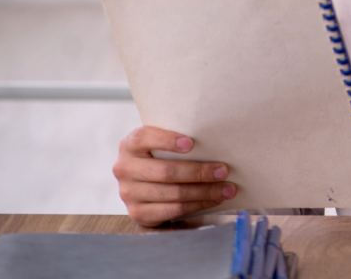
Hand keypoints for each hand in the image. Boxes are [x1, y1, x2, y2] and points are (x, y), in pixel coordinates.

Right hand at [113, 126, 235, 226]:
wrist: (143, 185)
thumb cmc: (160, 157)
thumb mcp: (160, 145)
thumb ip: (176, 141)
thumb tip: (215, 142)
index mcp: (130, 145)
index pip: (144, 138)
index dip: (167, 140)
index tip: (191, 144)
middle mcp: (124, 168)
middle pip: (166, 171)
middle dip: (199, 172)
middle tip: (223, 171)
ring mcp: (128, 193)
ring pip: (174, 193)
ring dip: (204, 192)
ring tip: (226, 188)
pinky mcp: (137, 213)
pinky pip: (173, 210)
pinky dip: (198, 205)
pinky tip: (213, 199)